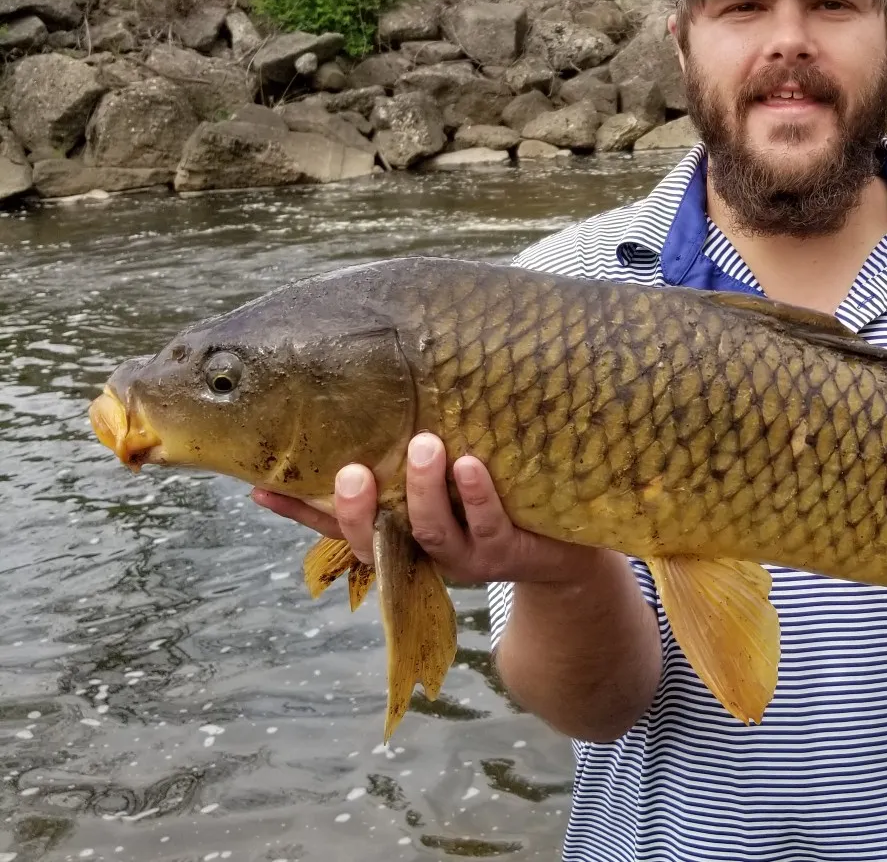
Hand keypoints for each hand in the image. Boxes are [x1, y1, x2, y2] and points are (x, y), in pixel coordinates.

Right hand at [251, 432, 604, 587]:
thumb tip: (366, 391)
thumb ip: (408, 444)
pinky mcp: (510, 549)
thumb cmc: (496, 495)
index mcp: (398, 531)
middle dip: (356, 508)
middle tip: (349, 472)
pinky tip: (470, 465)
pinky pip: (490, 523)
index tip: (260, 485)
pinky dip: (477, 495)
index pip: (336, 523)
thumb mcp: (447, 473)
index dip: (298, 509)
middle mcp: (423, 548)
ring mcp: (466, 554)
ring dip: (422, 488)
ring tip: (423, 444)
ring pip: (432, 528)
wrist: (567, 550)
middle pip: (375, 538)